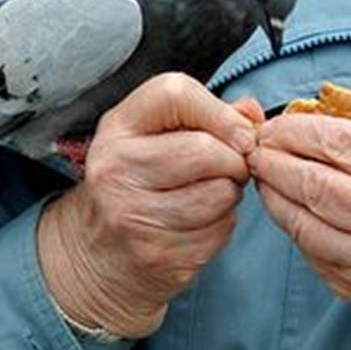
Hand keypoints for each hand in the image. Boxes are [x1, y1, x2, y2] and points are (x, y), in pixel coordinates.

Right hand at [37, 73, 262, 337]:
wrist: (98, 254)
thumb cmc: (138, 182)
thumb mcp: (155, 135)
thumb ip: (207, 115)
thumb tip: (252, 114)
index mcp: (116, 128)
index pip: (175, 95)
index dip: (220, 111)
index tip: (240, 132)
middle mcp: (116, 169)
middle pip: (204, 150)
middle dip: (234, 159)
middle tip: (232, 166)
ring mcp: (133, 216)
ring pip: (219, 193)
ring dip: (231, 192)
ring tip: (214, 192)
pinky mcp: (157, 254)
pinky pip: (220, 230)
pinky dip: (224, 224)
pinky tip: (203, 221)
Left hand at [249, 111, 350, 332]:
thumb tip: (301, 126)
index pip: (338, 144)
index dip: (295, 131)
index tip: (275, 126)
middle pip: (314, 184)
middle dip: (274, 162)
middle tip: (257, 149)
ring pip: (302, 222)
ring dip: (273, 195)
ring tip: (264, 176)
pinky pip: (310, 251)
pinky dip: (292, 224)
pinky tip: (286, 208)